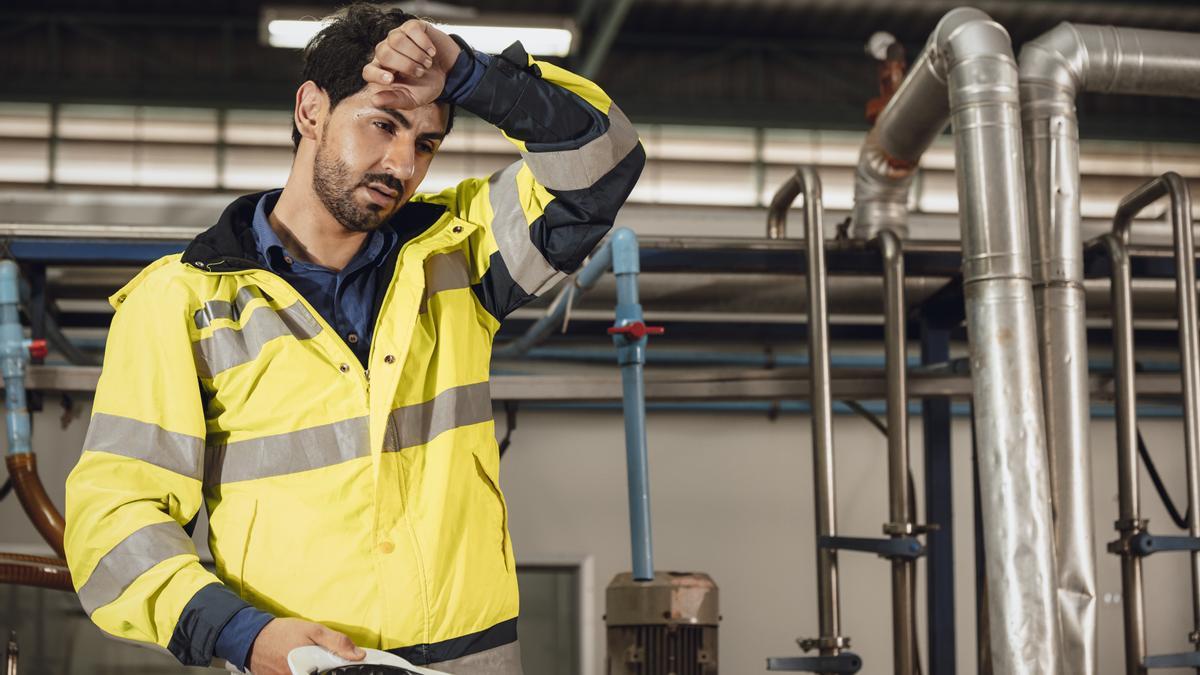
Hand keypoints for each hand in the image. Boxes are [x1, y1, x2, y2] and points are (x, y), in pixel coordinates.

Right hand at [247, 617, 363, 674]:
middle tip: (315, 657)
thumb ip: (337, 642)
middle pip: (319, 674)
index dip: (337, 669)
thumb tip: (358, 655)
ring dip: (311, 670)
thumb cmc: (283, 632)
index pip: (330, 674)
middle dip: (322, 669)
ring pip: (308, 674)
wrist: (253, 636)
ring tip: (305, 658)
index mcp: (306, 670)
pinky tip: (297, 663)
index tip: (337, 663)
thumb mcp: (313, 630)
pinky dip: (299, 671)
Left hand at [363, 19, 461, 109]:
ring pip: (396, 39)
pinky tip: (431, 52)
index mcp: (382, 71)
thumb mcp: (412, 99)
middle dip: (405, 65)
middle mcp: (386, 51)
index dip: (376, 75)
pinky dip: (424, 43)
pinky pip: (411, 29)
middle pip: (383, 52)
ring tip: (427, 63)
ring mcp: (397, 36)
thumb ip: (394, 100)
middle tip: (420, 73)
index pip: (368, 71)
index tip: (391, 79)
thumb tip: (375, 101)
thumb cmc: (426, 85)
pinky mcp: (411, 27)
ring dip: (416, 54)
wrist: (448, 73)